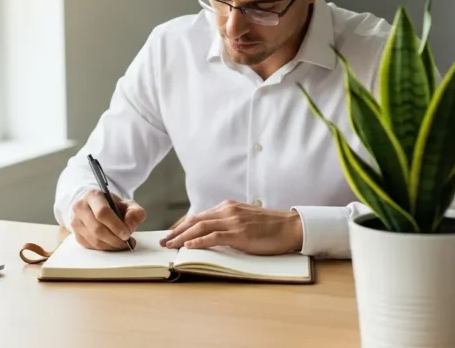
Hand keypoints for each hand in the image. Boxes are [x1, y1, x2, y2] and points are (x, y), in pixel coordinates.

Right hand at [70, 190, 146, 250]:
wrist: (95, 207)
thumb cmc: (112, 205)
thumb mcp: (127, 204)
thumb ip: (134, 212)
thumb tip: (130, 226)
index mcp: (93, 196)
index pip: (102, 212)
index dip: (115, 226)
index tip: (127, 234)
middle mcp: (80, 208)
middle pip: (97, 229)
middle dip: (115, 239)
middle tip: (127, 242)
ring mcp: (76, 222)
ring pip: (94, 240)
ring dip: (111, 245)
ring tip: (123, 244)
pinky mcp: (76, 235)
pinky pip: (91, 246)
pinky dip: (105, 248)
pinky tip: (113, 245)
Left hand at [159, 200, 302, 254]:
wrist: (291, 227)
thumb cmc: (271, 227)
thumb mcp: (246, 219)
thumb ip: (230, 222)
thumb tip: (214, 233)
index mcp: (228, 207)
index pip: (200, 216)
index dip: (183, 226)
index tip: (171, 234)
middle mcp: (228, 210)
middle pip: (195, 220)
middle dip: (177, 231)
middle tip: (164, 241)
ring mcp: (233, 221)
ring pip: (201, 227)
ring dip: (182, 237)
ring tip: (171, 245)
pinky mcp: (239, 233)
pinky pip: (214, 236)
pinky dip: (198, 241)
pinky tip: (188, 247)